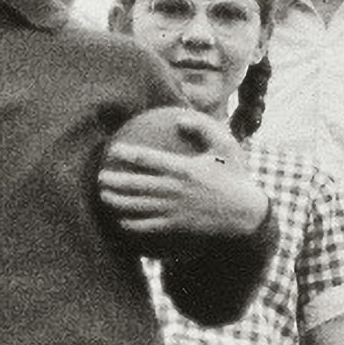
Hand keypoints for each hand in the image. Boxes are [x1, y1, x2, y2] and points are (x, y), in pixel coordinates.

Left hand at [98, 115, 269, 240]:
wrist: (244, 214)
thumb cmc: (233, 177)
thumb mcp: (225, 147)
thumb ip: (202, 129)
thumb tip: (180, 118)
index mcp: (184, 168)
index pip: (149, 159)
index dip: (128, 154)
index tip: (112, 150)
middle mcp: (175, 189)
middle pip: (137, 184)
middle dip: (115, 181)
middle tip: (99, 177)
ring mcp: (174, 209)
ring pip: (138, 206)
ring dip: (117, 202)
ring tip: (102, 197)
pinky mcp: (176, 226)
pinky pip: (149, 226)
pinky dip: (132, 224)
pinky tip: (119, 222)